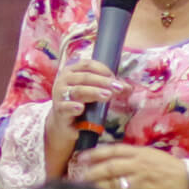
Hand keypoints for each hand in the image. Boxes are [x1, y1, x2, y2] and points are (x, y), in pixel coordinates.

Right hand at [41, 61, 123, 179]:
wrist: (64, 123)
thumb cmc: (81, 102)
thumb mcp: (94, 92)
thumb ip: (109, 87)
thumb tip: (129, 88)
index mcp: (72, 71)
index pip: (88, 65)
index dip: (103, 69)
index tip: (115, 78)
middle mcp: (64, 80)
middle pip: (85, 77)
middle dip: (103, 82)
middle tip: (118, 88)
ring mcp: (60, 95)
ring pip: (78, 90)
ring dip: (94, 92)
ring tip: (107, 96)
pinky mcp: (59, 110)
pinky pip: (65, 107)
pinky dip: (73, 107)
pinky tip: (81, 108)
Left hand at [70, 143, 188, 188]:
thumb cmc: (170, 170)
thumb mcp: (152, 156)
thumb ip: (131, 156)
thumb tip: (105, 158)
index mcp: (141, 154)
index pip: (114, 150)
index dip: (95, 153)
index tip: (81, 158)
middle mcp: (139, 167)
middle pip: (109, 169)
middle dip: (91, 174)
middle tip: (79, 179)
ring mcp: (141, 185)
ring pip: (113, 186)